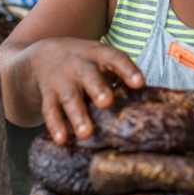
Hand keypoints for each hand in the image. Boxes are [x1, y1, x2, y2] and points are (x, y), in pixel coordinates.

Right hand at [27, 38, 143, 145]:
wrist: (43, 56)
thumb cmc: (85, 64)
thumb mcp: (100, 60)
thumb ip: (120, 76)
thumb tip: (150, 103)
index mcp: (97, 54)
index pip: (114, 58)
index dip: (127, 70)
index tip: (140, 83)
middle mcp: (78, 66)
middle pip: (89, 76)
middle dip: (98, 89)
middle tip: (107, 103)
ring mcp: (61, 81)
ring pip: (70, 98)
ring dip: (78, 115)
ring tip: (86, 133)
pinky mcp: (48, 95)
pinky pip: (50, 110)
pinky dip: (56, 125)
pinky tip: (62, 140)